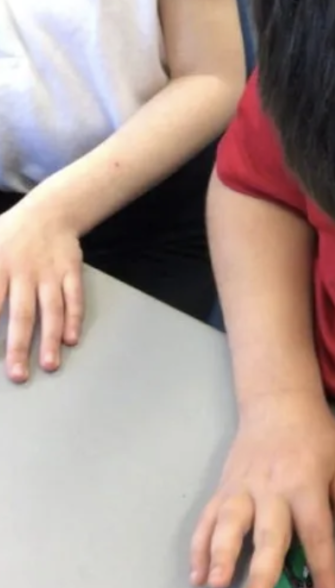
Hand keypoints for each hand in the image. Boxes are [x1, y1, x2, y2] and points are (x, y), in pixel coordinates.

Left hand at [0, 196, 83, 381]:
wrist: (49, 211)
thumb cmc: (7, 234)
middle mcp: (24, 271)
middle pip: (21, 314)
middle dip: (19, 346)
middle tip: (18, 375)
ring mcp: (50, 272)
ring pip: (51, 309)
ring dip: (50, 338)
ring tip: (49, 365)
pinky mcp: (71, 270)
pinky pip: (74, 297)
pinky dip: (74, 318)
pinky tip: (70, 339)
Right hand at [190, 400, 334, 587]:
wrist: (278, 402)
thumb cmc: (316, 435)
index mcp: (305, 485)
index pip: (316, 534)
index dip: (322, 569)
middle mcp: (271, 490)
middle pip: (267, 535)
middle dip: (261, 572)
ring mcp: (242, 489)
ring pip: (229, 525)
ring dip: (221, 556)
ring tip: (215, 585)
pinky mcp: (223, 488)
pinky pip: (206, 519)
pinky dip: (198, 546)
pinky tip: (196, 574)